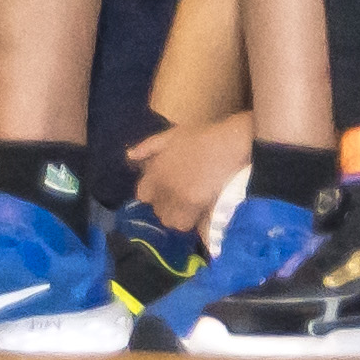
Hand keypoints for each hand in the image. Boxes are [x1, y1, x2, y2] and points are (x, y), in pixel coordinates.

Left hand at [127, 110, 254, 231]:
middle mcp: (163, 187)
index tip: (163, 189)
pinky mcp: (195, 207)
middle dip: (164, 205)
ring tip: (188, 208)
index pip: (142, 193)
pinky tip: (199, 213)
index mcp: (156, 169)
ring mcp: (179, 198)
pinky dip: (190, 222)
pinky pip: (185, 224)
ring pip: (169, 220)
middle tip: (178, 198)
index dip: (152, 192)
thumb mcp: (172, 135)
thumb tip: (129, 156)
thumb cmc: (202, 136)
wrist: (231, 143)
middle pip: (156, 209)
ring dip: (176, 216)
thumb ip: (148, 147)